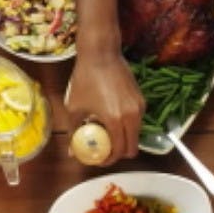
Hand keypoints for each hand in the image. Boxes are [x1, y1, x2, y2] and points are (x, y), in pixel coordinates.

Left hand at [65, 51, 142, 165]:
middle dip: (119, 154)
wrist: (101, 53)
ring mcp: (139, 107)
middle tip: (105, 151)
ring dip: (124, 139)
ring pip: (136, 135)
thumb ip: (73, 132)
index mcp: (115, 120)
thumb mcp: (74, 107)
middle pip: (132, 148)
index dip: (109, 160)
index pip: (118, 151)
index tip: (99, 158)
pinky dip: (127, 126)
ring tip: (107, 133)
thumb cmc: (85, 78)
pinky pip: (137, 122)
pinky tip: (112, 118)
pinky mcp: (141, 100)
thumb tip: (72, 152)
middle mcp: (132, 116)